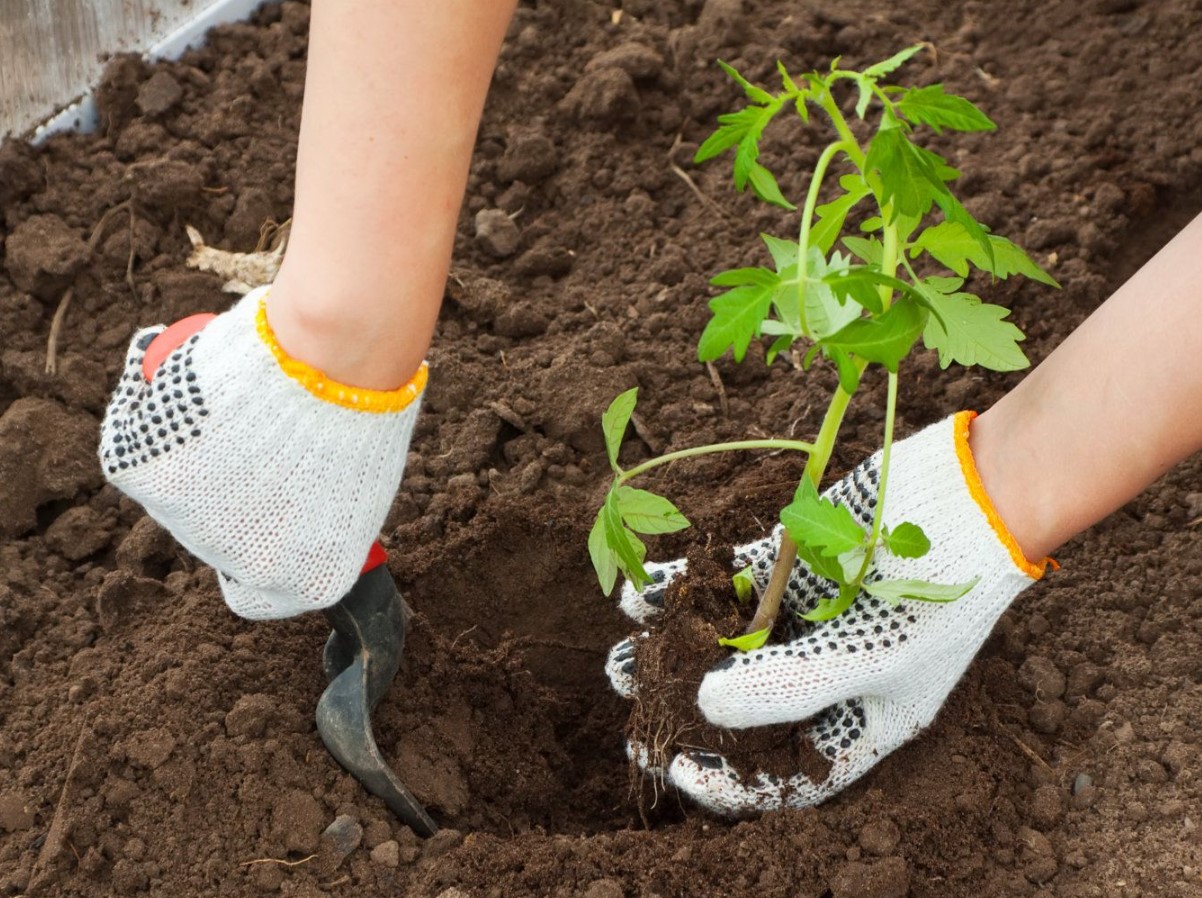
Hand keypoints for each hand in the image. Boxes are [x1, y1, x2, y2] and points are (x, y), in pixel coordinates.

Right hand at [99, 286, 425, 619]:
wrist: (326, 362)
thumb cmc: (360, 409)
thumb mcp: (360, 484)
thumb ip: (319, 513)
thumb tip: (297, 508)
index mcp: (308, 581)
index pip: (262, 592)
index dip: (261, 546)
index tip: (268, 508)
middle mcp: (244, 568)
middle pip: (219, 535)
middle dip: (229, 489)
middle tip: (259, 427)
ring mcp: (187, 524)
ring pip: (178, 485)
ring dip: (194, 447)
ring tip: (239, 395)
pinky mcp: (142, 476)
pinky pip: (137, 440)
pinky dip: (150, 405)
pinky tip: (190, 376)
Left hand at [606, 413, 1047, 815]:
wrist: (972, 495)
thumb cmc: (934, 595)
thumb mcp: (864, 660)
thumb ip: (783, 689)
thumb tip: (704, 707)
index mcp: (863, 717)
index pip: (790, 773)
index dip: (731, 781)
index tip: (674, 766)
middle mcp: (830, 671)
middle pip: (746, 704)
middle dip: (685, 704)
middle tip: (630, 697)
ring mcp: (811, 616)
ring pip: (729, 642)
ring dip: (675, 645)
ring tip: (619, 652)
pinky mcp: (796, 563)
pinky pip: (731, 582)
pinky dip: (687, 585)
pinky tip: (639, 593)